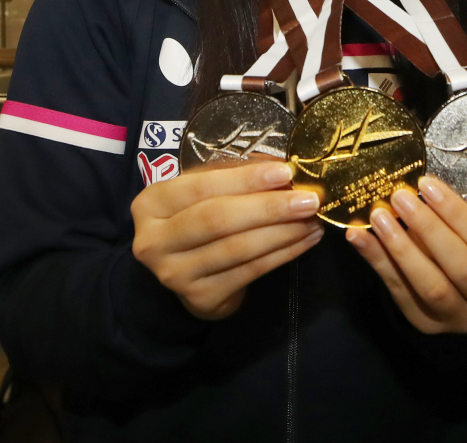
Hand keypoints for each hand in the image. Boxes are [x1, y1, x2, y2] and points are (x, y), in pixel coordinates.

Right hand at [131, 161, 323, 319]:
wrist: (184, 273)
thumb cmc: (196, 219)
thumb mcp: (204, 192)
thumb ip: (233, 177)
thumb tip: (282, 169)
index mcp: (152, 204)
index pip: (201, 187)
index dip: (246, 179)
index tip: (286, 172)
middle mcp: (154, 241)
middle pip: (218, 219)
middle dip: (269, 208)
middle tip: (308, 199)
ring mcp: (174, 274)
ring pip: (238, 248)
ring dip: (284, 232)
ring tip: (314, 219)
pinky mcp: (200, 298)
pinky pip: (250, 271)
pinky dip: (284, 254)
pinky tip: (306, 240)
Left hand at [346, 176, 466, 333]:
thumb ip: (460, 219)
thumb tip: (420, 186)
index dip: (458, 214)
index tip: (427, 185)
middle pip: (461, 266)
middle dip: (428, 228)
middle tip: (400, 197)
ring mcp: (460, 320)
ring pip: (430, 286)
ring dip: (401, 248)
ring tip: (379, 216)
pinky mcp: (428, 326)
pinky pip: (400, 294)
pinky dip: (377, 262)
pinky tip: (358, 238)